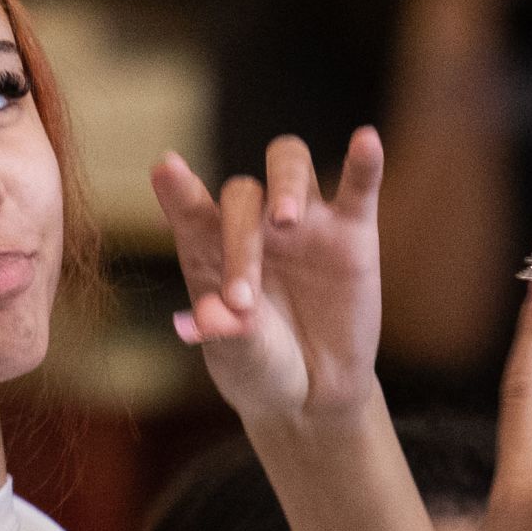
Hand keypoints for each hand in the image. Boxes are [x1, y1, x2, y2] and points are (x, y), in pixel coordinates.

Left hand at [153, 129, 385, 429]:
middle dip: (239, 240)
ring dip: (285, 183)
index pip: (190, 208)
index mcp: (211, 250)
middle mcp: (254, 224)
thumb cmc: (261, 367)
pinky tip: (366, 140)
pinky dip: (365, 163)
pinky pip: (360, 186)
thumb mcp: (241, 361)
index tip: (165, 169)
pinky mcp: (353, 232)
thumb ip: (228, 336)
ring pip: (289, 163)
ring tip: (286, 219)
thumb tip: (211, 318)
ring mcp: (304, 223)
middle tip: (243, 299)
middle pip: (242, 194)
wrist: (315, 390)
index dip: (177, 189)